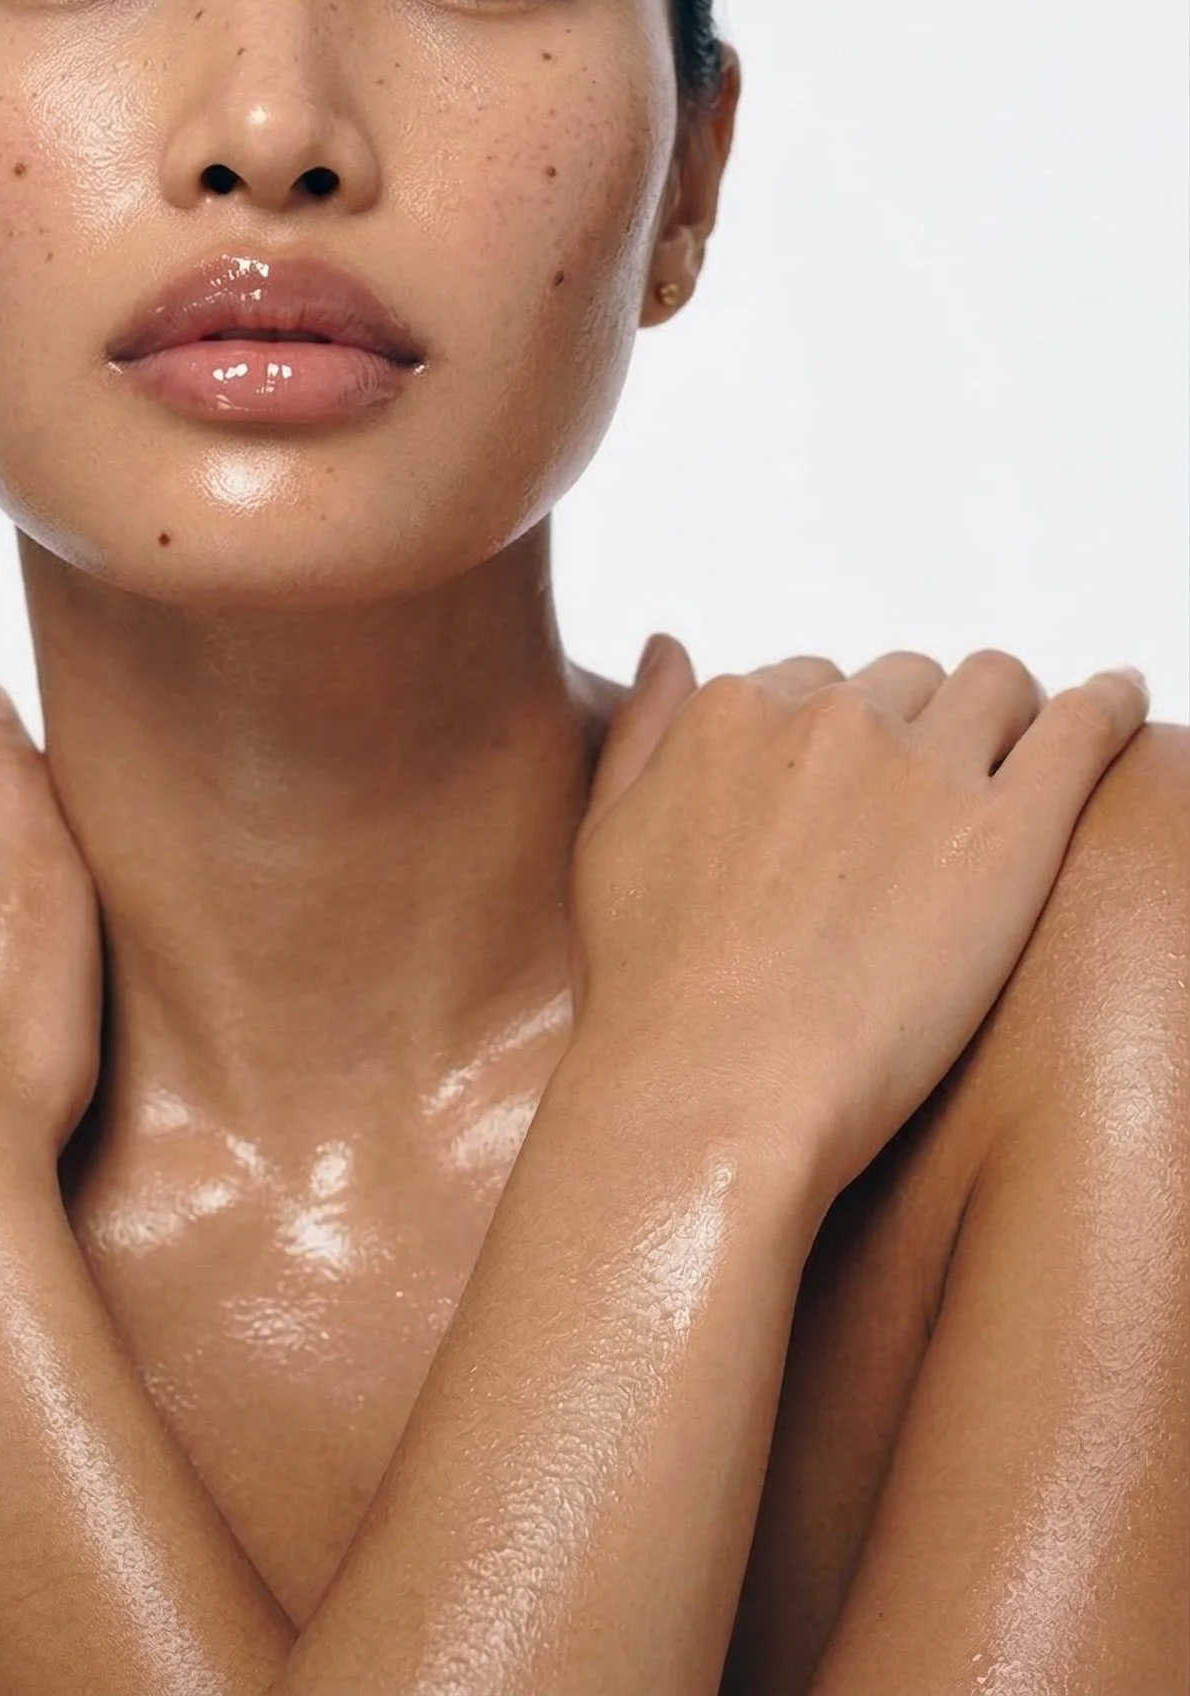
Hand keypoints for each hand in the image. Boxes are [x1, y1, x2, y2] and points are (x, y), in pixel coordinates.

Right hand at [570, 639, 1148, 1208]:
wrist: (712, 1088)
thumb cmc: (648, 985)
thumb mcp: (608, 833)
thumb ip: (645, 725)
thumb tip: (674, 644)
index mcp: (735, 710)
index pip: (813, 680)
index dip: (835, 739)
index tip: (849, 797)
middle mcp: (831, 718)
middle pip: (904, 682)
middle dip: (918, 728)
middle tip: (923, 811)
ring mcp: (923, 770)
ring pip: (995, 686)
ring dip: (1004, 714)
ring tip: (1016, 766)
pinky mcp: (1008, 835)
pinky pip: (1082, 729)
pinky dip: (1109, 702)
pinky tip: (1124, 699)